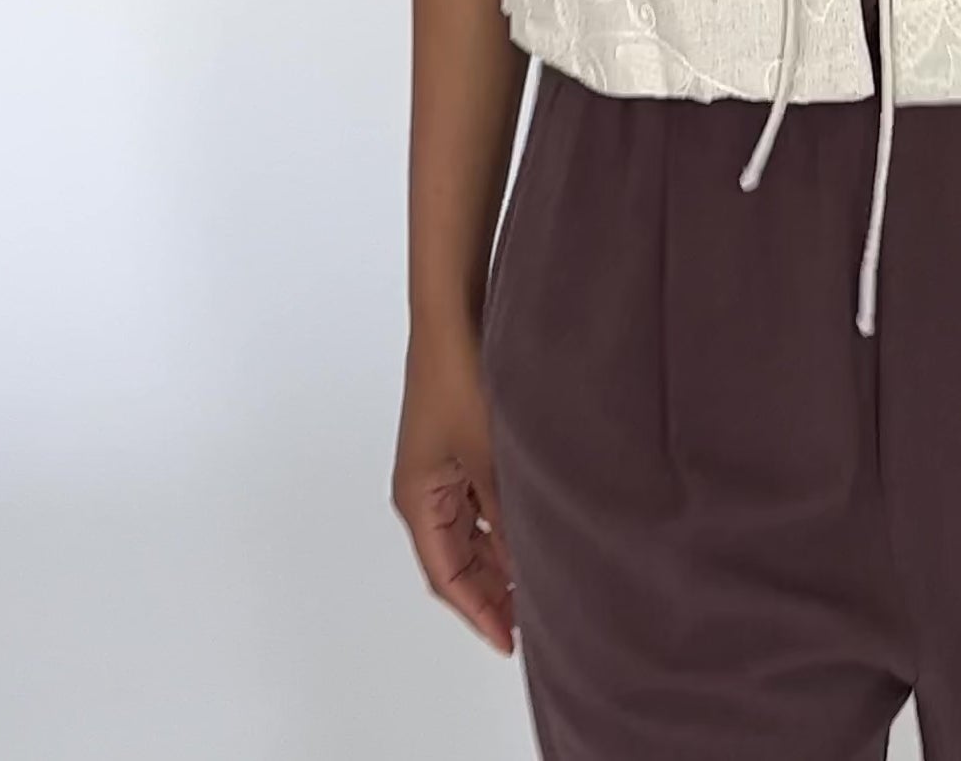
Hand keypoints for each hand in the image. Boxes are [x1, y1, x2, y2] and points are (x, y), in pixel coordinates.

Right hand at [392, 322, 515, 656]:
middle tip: (535, 621)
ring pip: (472, 531)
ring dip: (501, 557)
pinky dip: (505, 522)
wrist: (451, 315)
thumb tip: (530, 566)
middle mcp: (425, 489)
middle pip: (457, 559)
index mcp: (418, 500)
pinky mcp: (458, 444)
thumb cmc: (458, 379)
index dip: (479, 613)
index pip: (447, 577)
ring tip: (542, 582)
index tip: (510, 643)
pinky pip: (480, 501)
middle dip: (492, 591)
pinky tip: (536, 528)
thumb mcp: (489, 456)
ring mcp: (441, 467)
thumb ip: (509, 513)